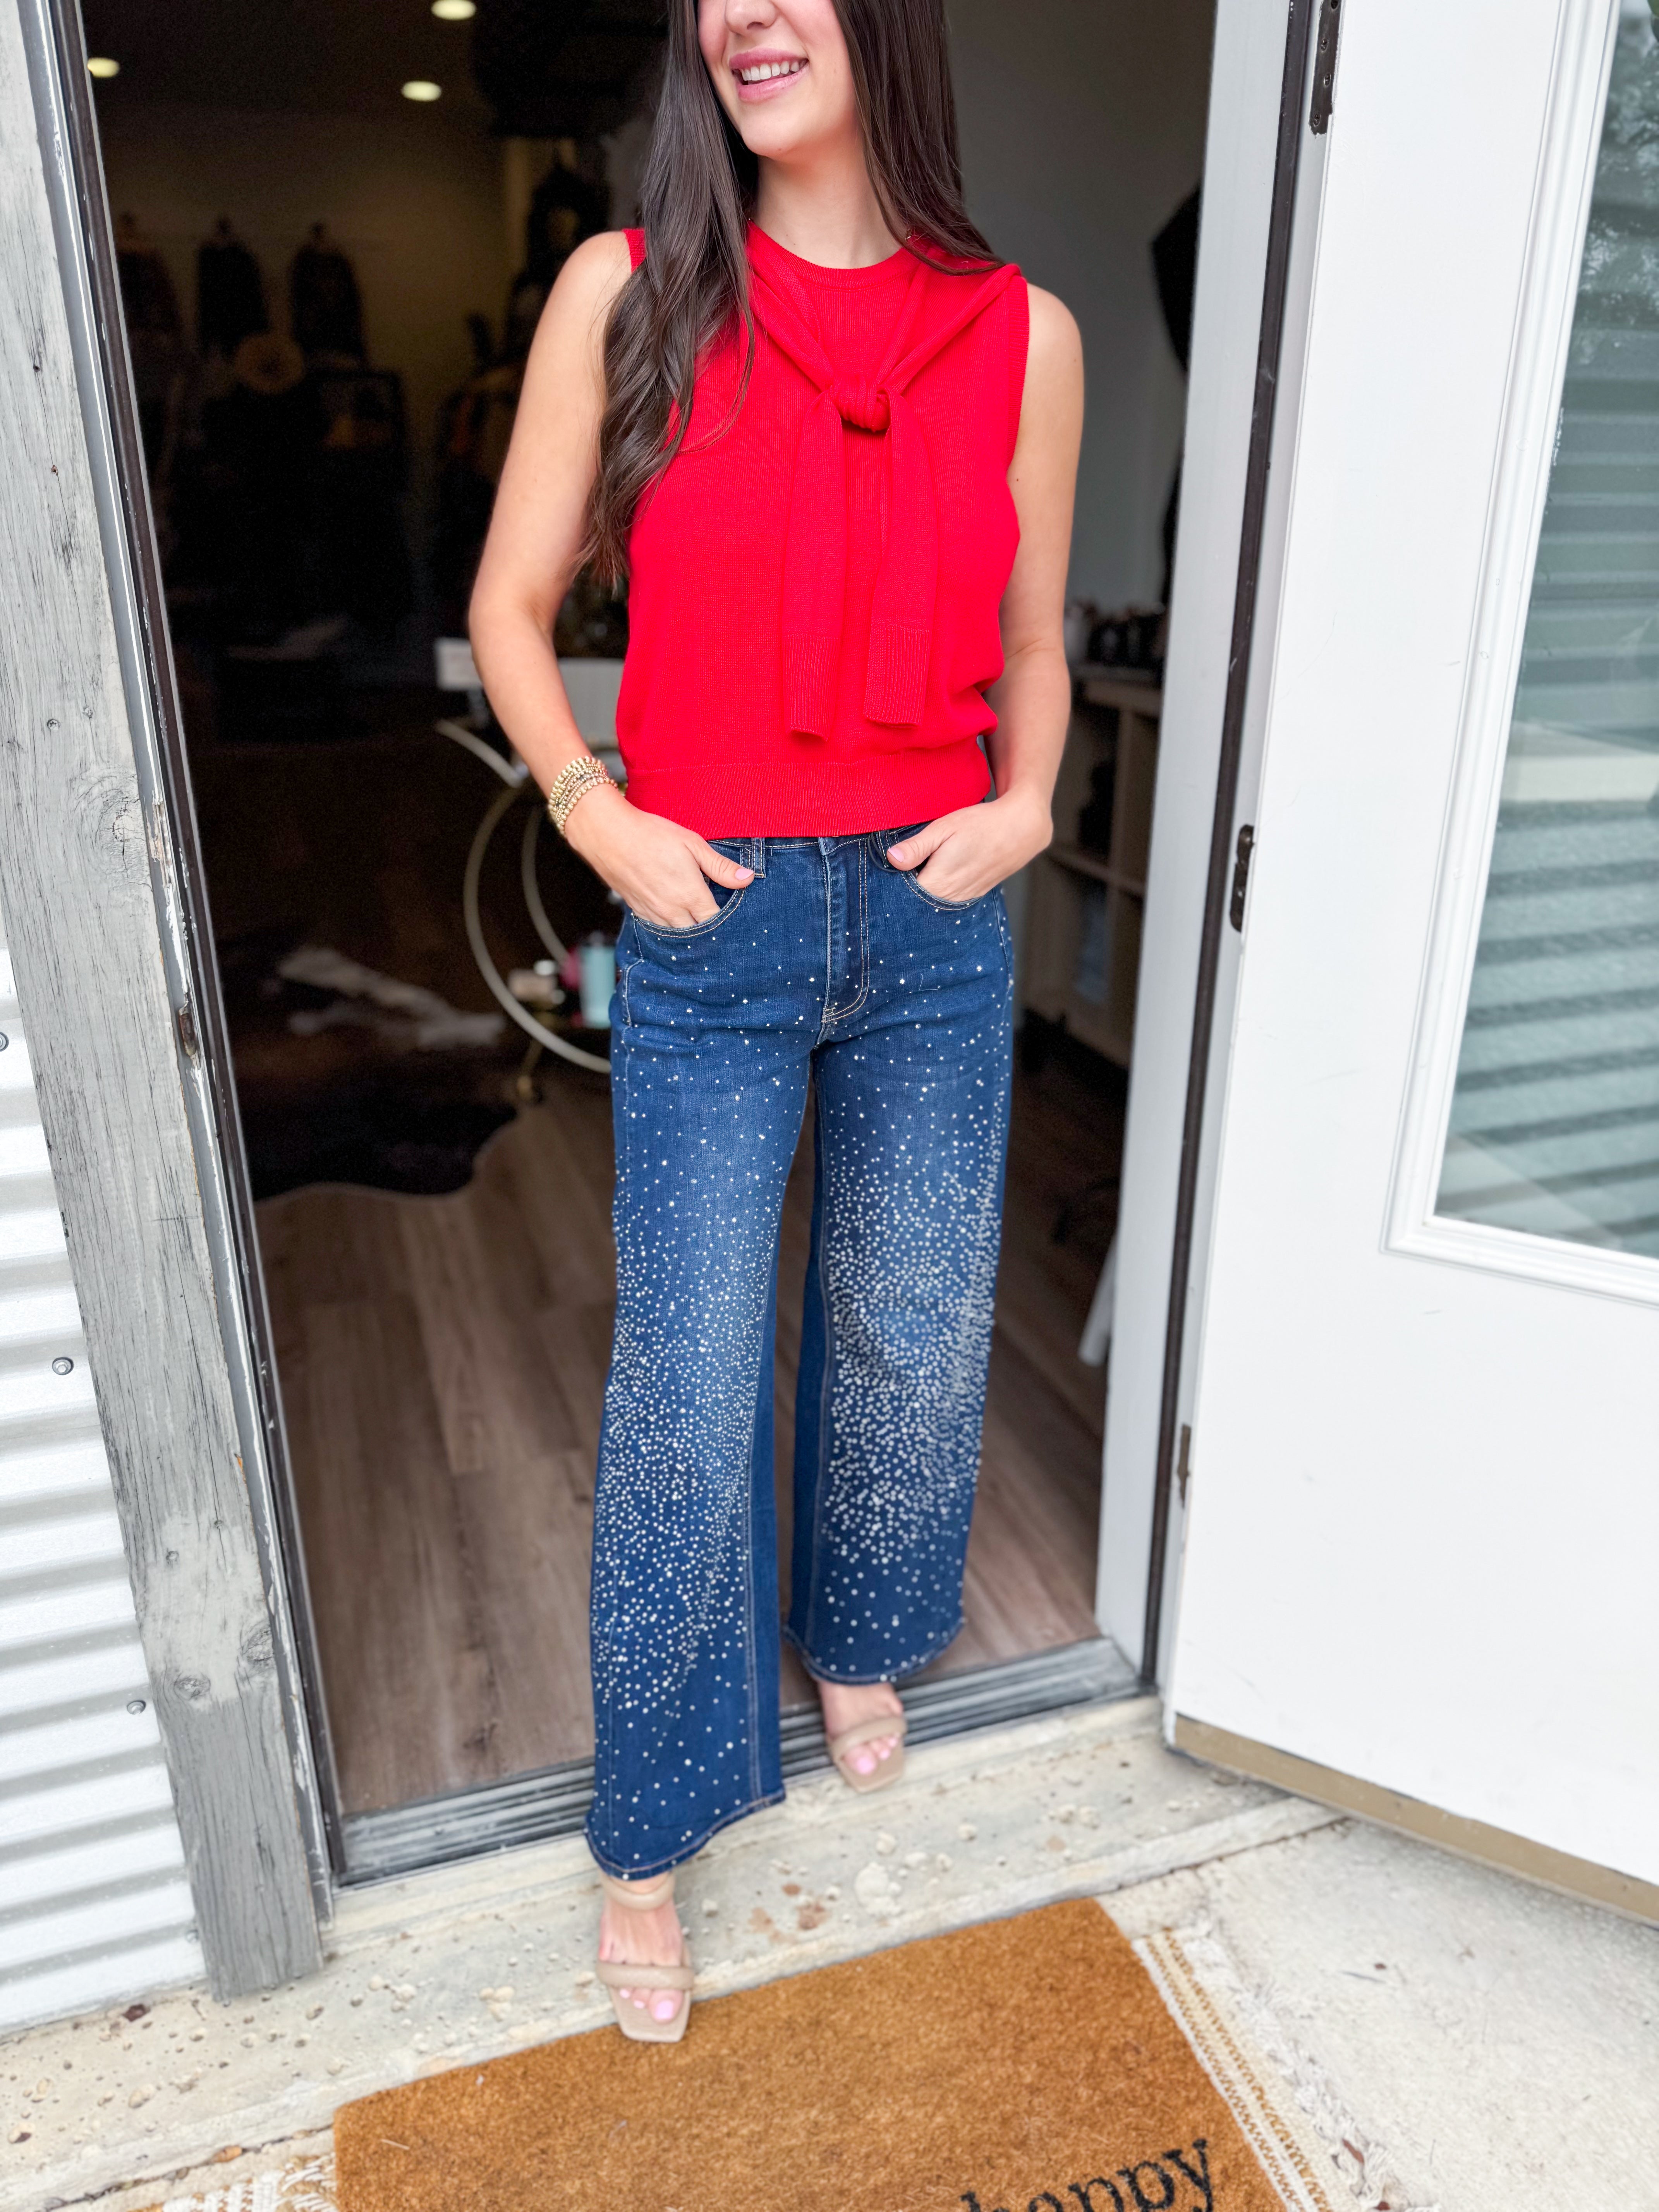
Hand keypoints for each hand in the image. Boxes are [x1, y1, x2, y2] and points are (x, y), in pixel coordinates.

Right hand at [562, 783, 752, 927]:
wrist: (608, 836)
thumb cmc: (652, 835)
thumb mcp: (692, 844)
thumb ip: (720, 866)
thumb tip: (747, 879)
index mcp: (691, 896)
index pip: (716, 922)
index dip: (728, 922)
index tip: (736, 918)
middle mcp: (673, 911)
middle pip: (699, 935)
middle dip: (711, 932)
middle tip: (721, 924)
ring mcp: (654, 914)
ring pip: (679, 936)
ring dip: (691, 932)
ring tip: (701, 924)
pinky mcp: (639, 912)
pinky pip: (661, 930)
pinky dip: (672, 928)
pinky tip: (678, 918)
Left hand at [885, 786, 1052, 902]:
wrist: (1020, 829)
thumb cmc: (980, 824)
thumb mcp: (944, 828)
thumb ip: (917, 846)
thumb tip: (892, 859)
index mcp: (938, 882)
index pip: (903, 897)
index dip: (890, 888)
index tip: (881, 879)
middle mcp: (950, 897)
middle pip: (916, 903)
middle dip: (903, 893)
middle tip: (892, 878)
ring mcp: (963, 899)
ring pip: (931, 904)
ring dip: (920, 894)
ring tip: (911, 878)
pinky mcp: (972, 896)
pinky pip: (946, 901)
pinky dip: (937, 894)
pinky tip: (932, 879)